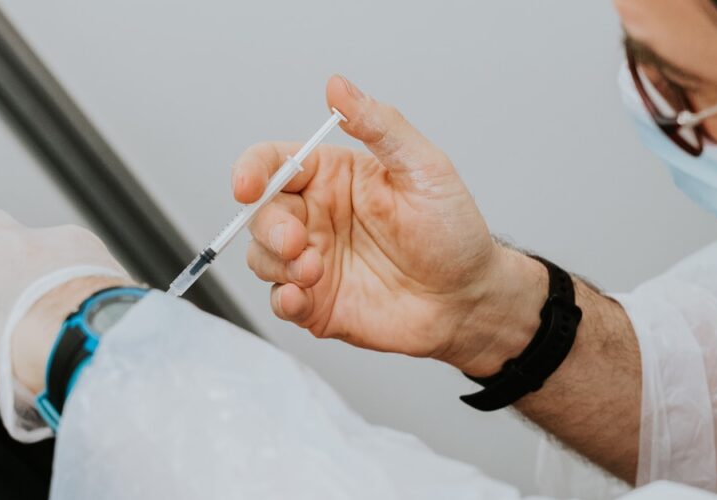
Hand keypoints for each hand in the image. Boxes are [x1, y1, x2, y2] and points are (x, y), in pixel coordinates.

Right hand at [234, 76, 546, 375]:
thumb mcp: (424, 169)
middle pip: (260, 213)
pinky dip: (281, 299)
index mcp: (332, 177)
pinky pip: (278, 301)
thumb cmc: (453, 232)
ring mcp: (312, 260)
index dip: (251, 170)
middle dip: (268, 226)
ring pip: (261, 257)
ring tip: (314, 271)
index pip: (274, 163)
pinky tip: (300, 297)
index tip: (247, 186)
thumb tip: (338, 86)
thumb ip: (380, 126)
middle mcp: (316, 216)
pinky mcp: (317, 303)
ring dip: (276, 264)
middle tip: (297, 240)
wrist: (469, 298)